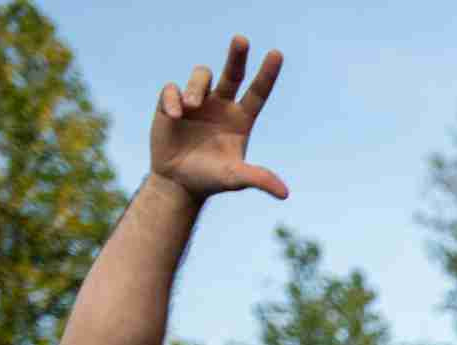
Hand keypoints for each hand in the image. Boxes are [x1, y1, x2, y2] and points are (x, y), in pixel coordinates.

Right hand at [150, 36, 287, 202]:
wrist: (178, 182)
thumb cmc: (211, 178)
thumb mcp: (235, 179)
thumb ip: (258, 179)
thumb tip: (285, 194)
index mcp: (240, 119)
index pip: (257, 92)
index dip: (267, 74)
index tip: (277, 54)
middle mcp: (221, 105)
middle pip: (232, 73)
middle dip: (237, 56)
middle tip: (242, 39)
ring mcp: (197, 102)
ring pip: (201, 76)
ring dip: (197, 86)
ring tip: (192, 105)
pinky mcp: (172, 103)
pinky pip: (172, 89)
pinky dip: (173, 98)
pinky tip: (176, 116)